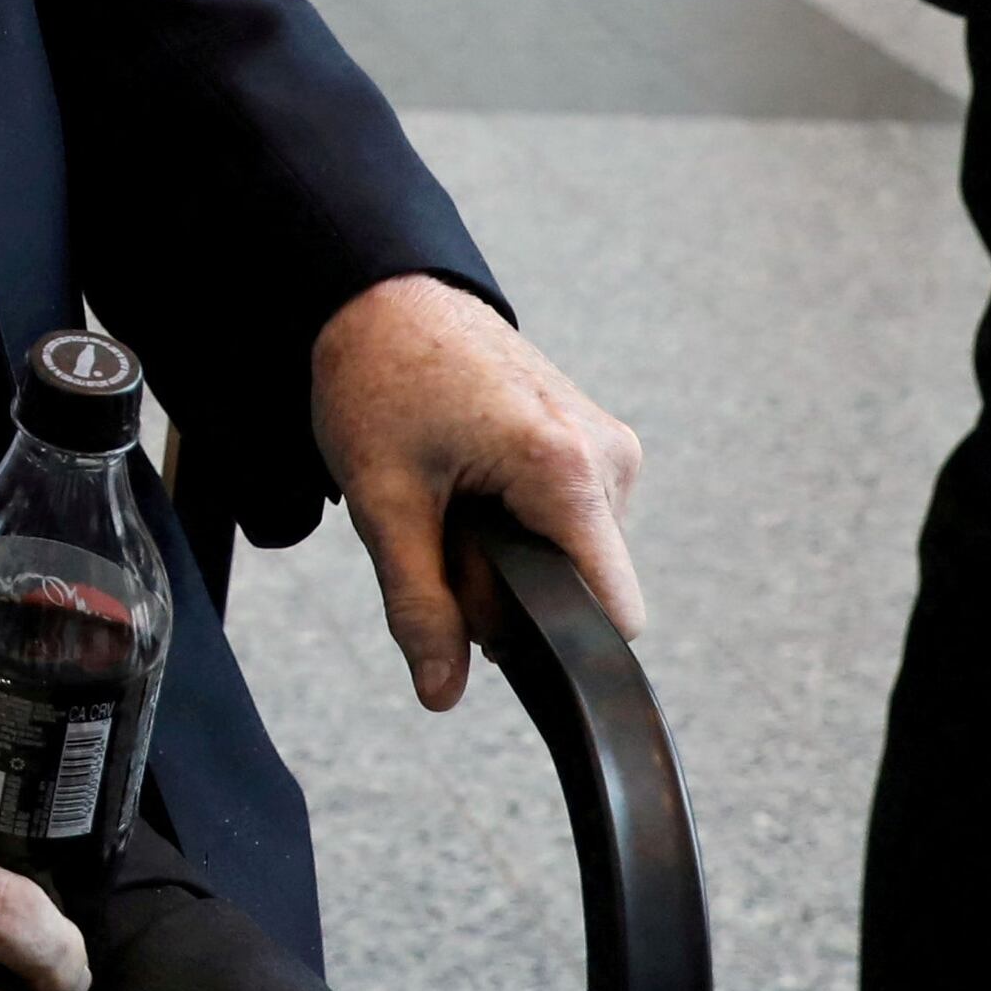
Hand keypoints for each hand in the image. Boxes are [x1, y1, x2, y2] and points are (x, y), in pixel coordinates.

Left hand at [312, 273, 645, 708]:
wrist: (383, 297)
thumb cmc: (378, 381)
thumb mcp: (382, 503)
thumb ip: (418, 605)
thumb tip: (443, 693)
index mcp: (567, 471)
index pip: (612, 610)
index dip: (558, 641)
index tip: (496, 636)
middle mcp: (610, 458)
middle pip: (583, 587)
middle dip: (509, 587)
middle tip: (437, 528)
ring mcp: (611, 447)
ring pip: (576, 557)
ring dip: (511, 553)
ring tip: (450, 494)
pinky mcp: (598, 441)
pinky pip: (571, 520)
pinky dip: (521, 522)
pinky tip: (471, 481)